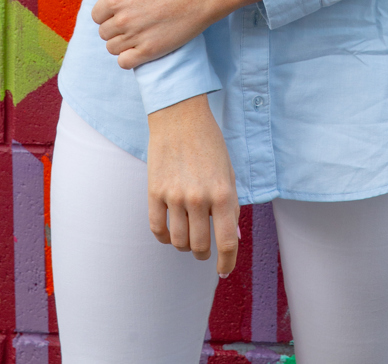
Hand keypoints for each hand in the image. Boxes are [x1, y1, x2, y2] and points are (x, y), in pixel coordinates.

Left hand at [92, 0, 259, 68]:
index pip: (96, 15)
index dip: (106, 13)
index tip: (119, 11)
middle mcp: (122, 20)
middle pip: (103, 33)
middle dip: (113, 27)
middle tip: (131, 21)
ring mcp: (136, 37)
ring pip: (112, 48)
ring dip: (120, 42)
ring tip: (136, 34)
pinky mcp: (150, 51)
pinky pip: (124, 62)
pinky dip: (127, 57)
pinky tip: (138, 48)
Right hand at [147, 94, 240, 275]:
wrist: (181, 116)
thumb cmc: (210, 144)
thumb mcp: (228, 173)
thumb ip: (231, 207)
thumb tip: (233, 240)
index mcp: (223, 193)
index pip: (226, 242)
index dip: (226, 262)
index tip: (224, 270)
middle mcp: (199, 198)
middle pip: (200, 247)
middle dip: (204, 254)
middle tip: (204, 249)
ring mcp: (174, 196)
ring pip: (178, 242)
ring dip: (185, 246)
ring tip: (188, 236)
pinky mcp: (154, 192)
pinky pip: (157, 230)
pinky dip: (164, 237)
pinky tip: (170, 231)